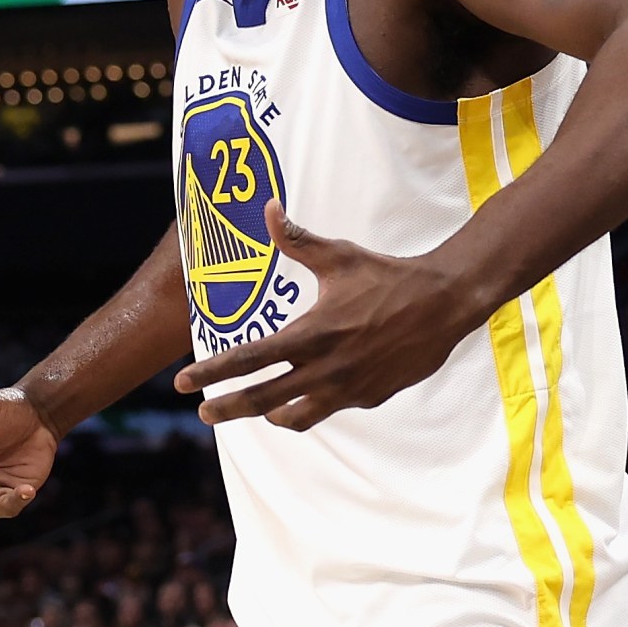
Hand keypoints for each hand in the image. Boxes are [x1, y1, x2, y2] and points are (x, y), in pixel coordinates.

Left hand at [174, 199, 482, 429]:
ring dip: (269, 415)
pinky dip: (311, 405)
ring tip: (256, 410)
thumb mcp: (340, 256)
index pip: (249, 359)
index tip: (182, 382)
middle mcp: (325, 369)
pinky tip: (306, 394)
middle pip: (261, 400)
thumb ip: (297, 240)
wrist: (445, 303)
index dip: (211, 373)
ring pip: (296, 418)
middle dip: (226, 409)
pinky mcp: (369, 398)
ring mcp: (348, 389)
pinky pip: (330, 408)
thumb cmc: (389, 276)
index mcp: (311, 334)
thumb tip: (269, 208)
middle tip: (203, 414)